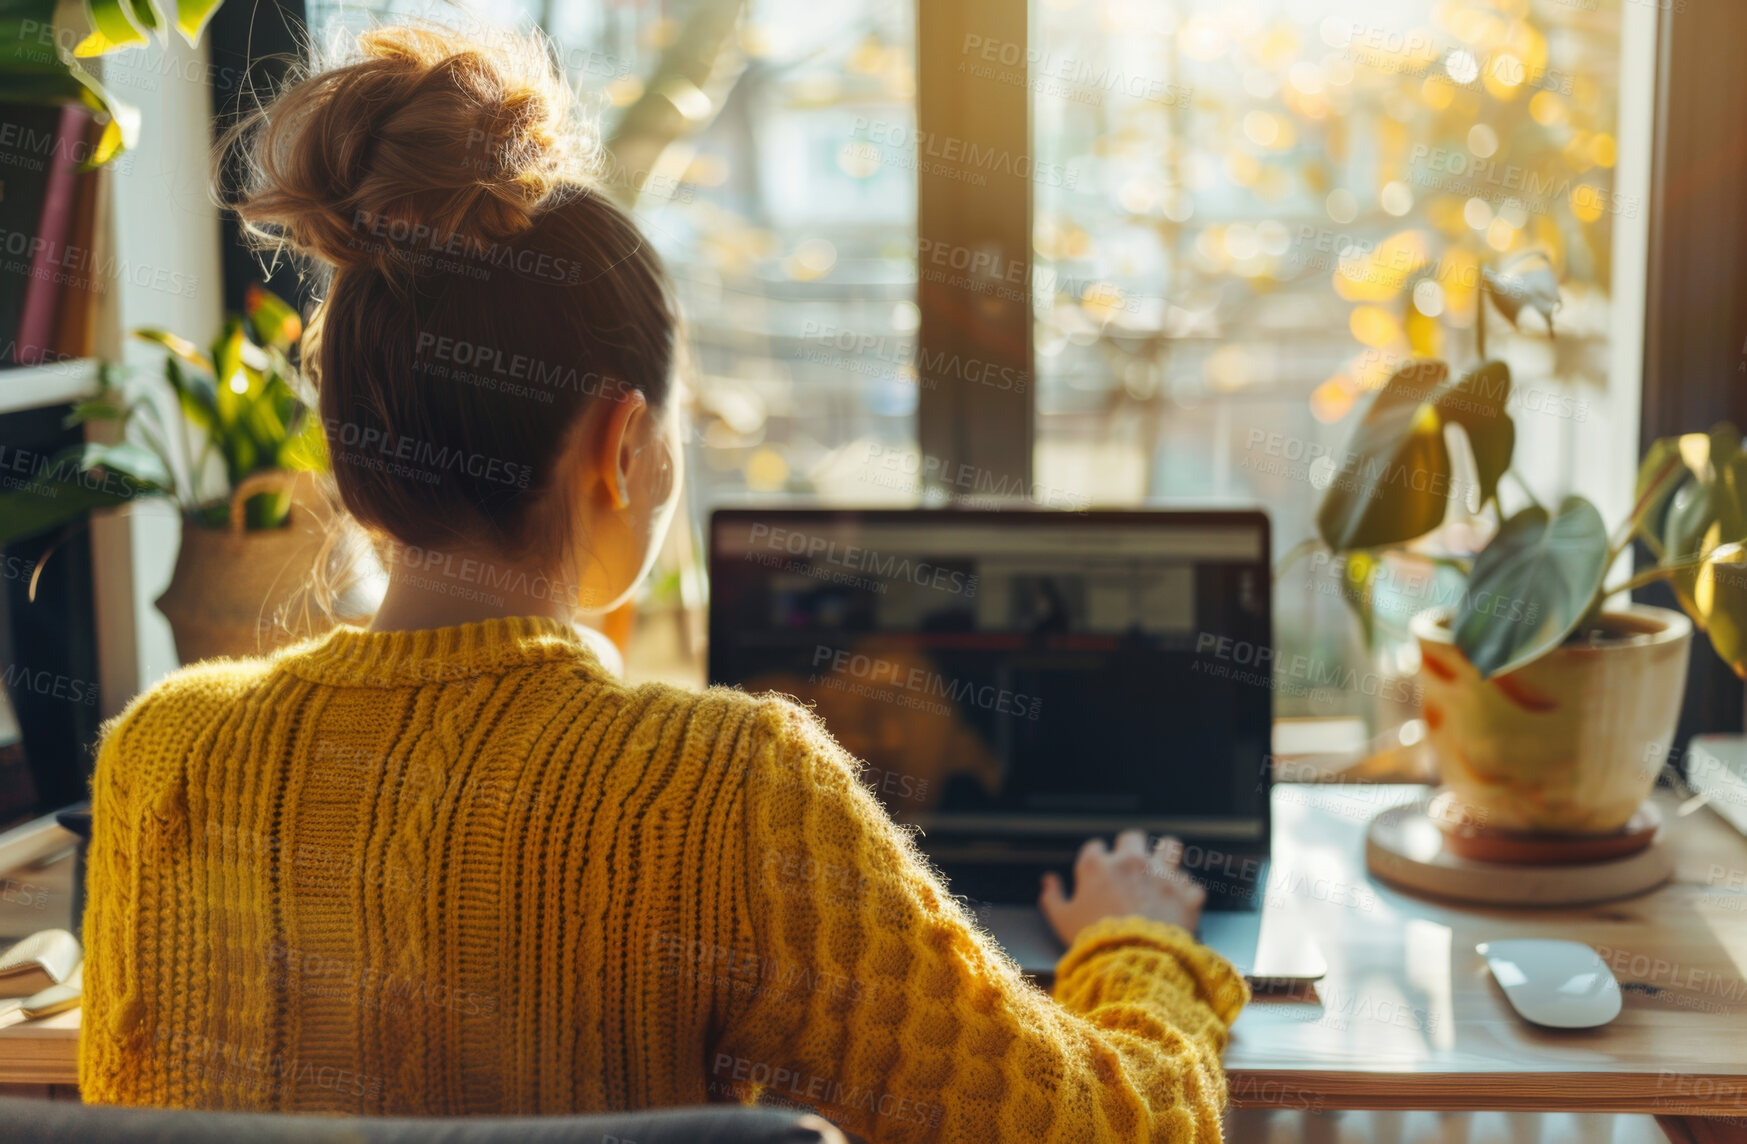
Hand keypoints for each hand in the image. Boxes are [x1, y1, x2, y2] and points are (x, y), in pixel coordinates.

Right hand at [1038, 830, 1206, 946]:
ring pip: (1170, 846)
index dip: (1097, 860)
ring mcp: (1162, 875)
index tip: (1099, 873)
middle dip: (1132, 849)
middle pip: (1133, 837)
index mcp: (1098, 866)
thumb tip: (1048, 881)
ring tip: (1163, 871)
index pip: (1096, 847)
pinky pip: (1192, 885)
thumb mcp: (1062, 921)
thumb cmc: (1095, 941)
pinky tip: (1179, 904)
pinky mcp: (1186, 894)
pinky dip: (1186, 895)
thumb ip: (1053, 897)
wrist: (1133, 962)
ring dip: (1166, 857)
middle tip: (1131, 869)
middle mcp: (1131, 862)